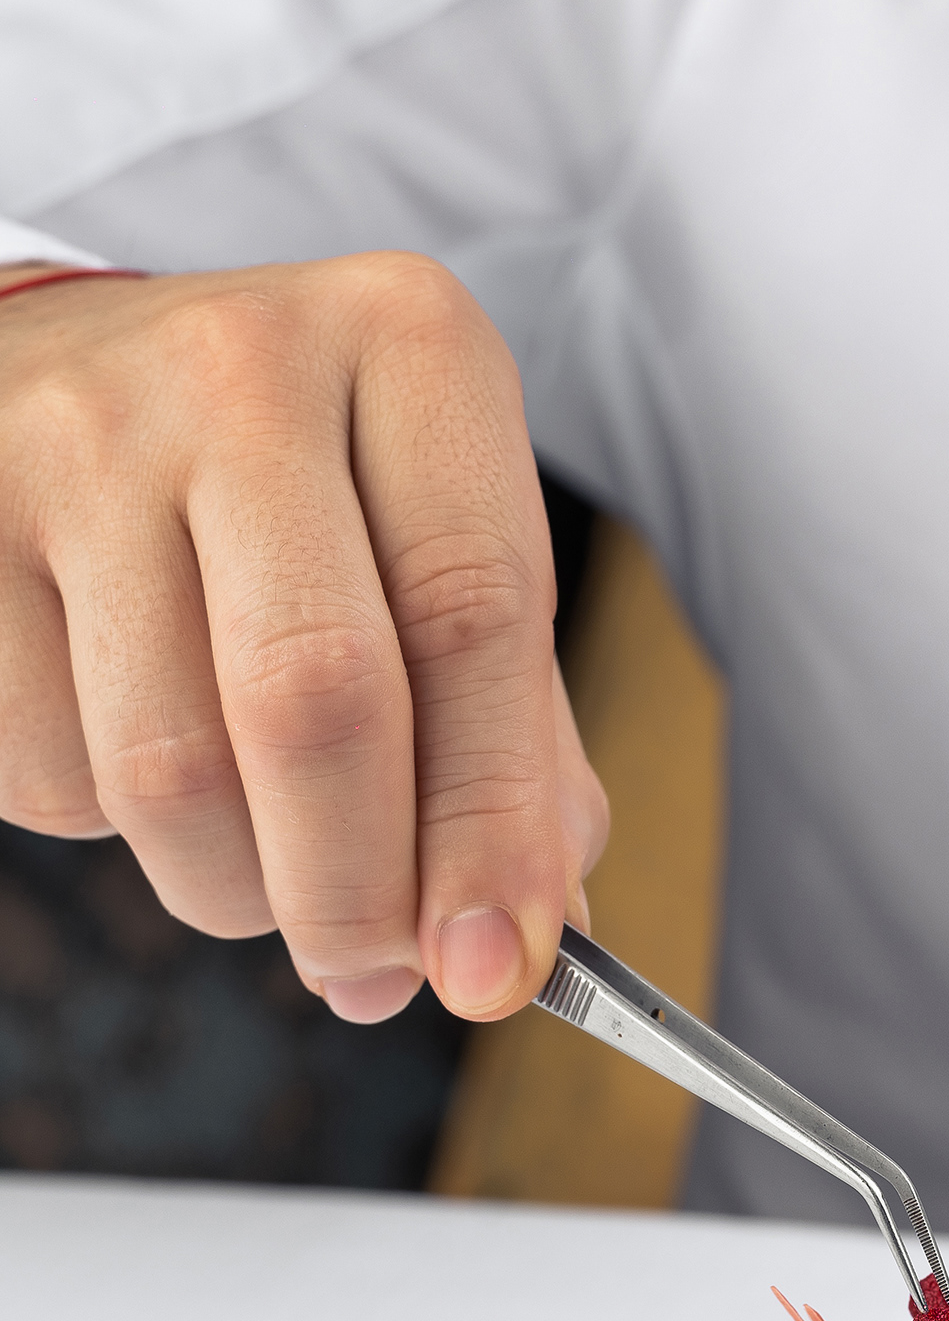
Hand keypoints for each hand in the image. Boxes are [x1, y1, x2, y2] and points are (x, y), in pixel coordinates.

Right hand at [0, 254, 608, 1021]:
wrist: (63, 363)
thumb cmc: (295, 481)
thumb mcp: (433, 538)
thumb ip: (506, 725)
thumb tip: (528, 932)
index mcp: (409, 346)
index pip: (472, 614)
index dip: (492, 821)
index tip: (501, 967)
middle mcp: (243, 368)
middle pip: (314, 695)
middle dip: (357, 888)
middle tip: (376, 974)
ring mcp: (79, 439)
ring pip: (167, 767)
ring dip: (234, 885)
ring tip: (263, 867)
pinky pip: (44, 771)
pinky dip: (108, 829)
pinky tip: (137, 753)